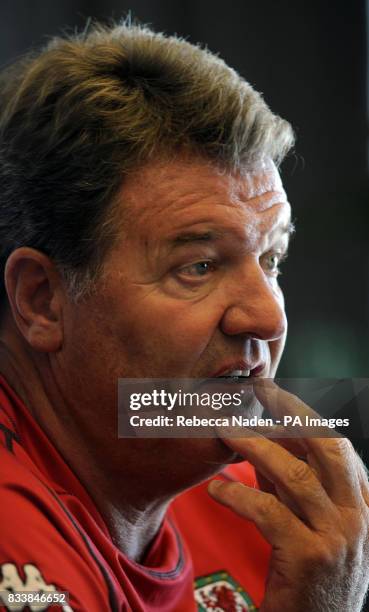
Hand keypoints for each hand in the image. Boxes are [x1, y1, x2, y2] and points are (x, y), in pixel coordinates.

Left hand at [208, 381, 368, 611]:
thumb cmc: (310, 573)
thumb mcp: (307, 520)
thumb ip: (289, 484)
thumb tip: (258, 442)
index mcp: (359, 502)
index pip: (337, 445)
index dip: (305, 413)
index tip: (275, 392)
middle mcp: (356, 515)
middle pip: (328, 446)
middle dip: (293, 411)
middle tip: (261, 389)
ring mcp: (337, 537)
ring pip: (294, 475)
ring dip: (254, 445)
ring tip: (223, 430)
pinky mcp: (309, 558)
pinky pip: (268, 512)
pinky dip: (238, 494)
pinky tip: (217, 490)